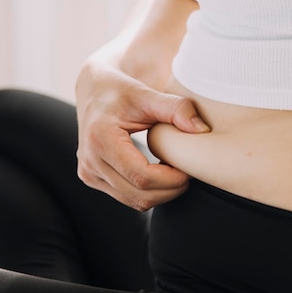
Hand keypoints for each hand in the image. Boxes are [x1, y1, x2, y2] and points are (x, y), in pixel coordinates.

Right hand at [75, 62, 209, 210]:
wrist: (94, 91)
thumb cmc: (120, 91)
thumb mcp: (147, 94)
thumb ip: (176, 108)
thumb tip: (202, 129)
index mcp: (100, 139)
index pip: (142, 176)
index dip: (171, 179)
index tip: (189, 168)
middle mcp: (90, 161)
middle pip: (140, 195)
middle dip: (170, 189)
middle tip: (188, 171)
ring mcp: (89, 173)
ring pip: (135, 201)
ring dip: (161, 193)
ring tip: (175, 171)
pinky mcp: (92, 179)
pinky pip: (127, 197)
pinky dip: (149, 191)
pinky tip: (160, 172)